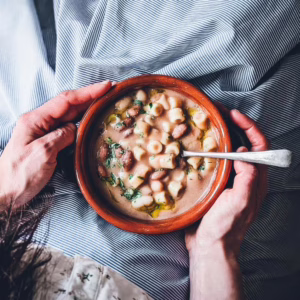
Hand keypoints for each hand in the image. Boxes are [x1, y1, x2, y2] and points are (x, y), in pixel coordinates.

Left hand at [0, 81, 111, 210]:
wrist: (6, 193)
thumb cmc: (19, 175)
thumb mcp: (43, 153)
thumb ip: (62, 136)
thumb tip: (75, 128)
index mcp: (36, 120)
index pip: (66, 100)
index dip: (88, 92)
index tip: (106, 86)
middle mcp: (40, 122)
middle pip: (69, 105)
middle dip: (91, 97)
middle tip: (110, 92)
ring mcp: (45, 132)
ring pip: (70, 116)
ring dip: (88, 108)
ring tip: (105, 104)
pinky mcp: (49, 143)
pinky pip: (68, 129)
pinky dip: (82, 123)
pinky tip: (91, 122)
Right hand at [186, 109, 268, 255]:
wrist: (210, 245)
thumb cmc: (225, 227)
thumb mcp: (240, 202)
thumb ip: (247, 177)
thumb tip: (242, 153)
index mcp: (257, 180)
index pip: (260, 147)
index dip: (249, 128)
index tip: (234, 115)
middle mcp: (247, 178)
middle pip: (246, 145)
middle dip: (236, 127)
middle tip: (220, 113)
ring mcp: (232, 181)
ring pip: (231, 152)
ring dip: (223, 136)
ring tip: (210, 124)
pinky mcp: (218, 185)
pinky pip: (218, 163)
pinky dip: (212, 150)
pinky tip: (201, 146)